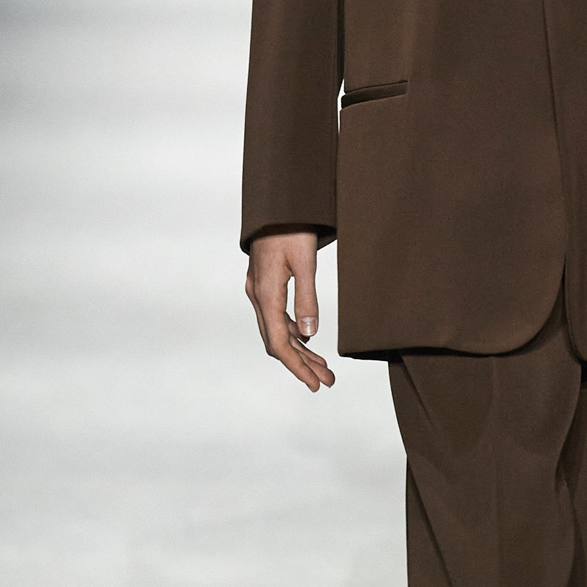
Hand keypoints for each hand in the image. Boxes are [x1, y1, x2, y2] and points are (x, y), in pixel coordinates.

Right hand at [245, 230, 333, 390]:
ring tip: (323, 368)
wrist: (277, 202)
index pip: (279, 342)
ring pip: (277, 331)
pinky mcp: (265, 284)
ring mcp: (259, 291)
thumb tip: (309, 334)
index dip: (297, 366)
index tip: (315, 383)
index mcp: (265, 293)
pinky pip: (277, 317)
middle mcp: (258, 295)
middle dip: (302, 364)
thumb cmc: (292, 227)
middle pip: (277, 341)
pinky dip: (293, 333)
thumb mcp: (306, 262)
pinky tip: (308, 341)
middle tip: (328, 381)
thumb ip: (307, 298)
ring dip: (300, 351)